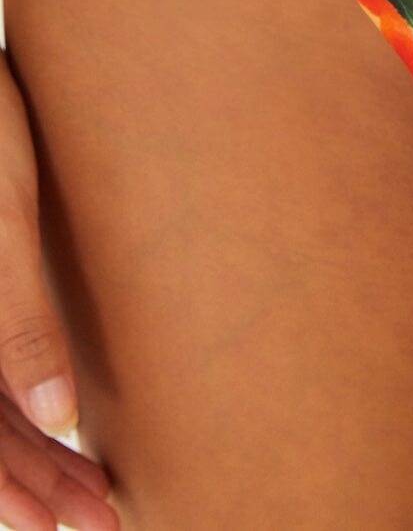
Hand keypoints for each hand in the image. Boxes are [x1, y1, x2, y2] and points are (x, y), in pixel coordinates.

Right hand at [0, 61, 117, 529]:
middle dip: (32, 486)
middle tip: (102, 523)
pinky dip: (19, 412)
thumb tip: (59, 419)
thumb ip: (17, 318)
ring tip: (95, 500)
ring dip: (31, 461)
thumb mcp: (2, 214)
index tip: (72, 522)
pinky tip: (66, 436)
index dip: (15, 487)